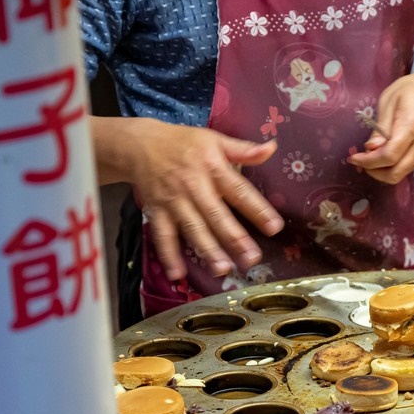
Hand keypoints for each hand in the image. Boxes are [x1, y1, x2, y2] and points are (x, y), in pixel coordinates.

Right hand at [108, 119, 283, 280]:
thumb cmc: (184, 144)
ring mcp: (174, 201)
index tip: (275, 227)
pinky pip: (163, 236)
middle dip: (234, 238)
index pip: (239, 190)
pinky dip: (168, 255)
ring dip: (207, 250)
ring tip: (223, 270)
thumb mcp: (215, 140)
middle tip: (252, 258)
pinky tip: (178, 274)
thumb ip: (244, 149)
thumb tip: (272, 148)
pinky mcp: (157, 212)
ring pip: (192, 228)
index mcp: (213, 167)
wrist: (139, 144)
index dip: (257, 209)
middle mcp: (194, 186)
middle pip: (216, 214)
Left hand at [348, 64, 413, 183]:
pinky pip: (408, 168)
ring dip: (383, 171)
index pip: (389, 156)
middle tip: (361, 160)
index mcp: (412, 126)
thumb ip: (380, 127)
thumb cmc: (413, 90)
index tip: (354, 157)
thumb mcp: (389, 100)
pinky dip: (394, 166)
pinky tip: (386, 154)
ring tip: (372, 156)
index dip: (368, 161)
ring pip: (401, 174)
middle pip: (395, 173)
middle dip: (374, 171)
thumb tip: (370, 149)